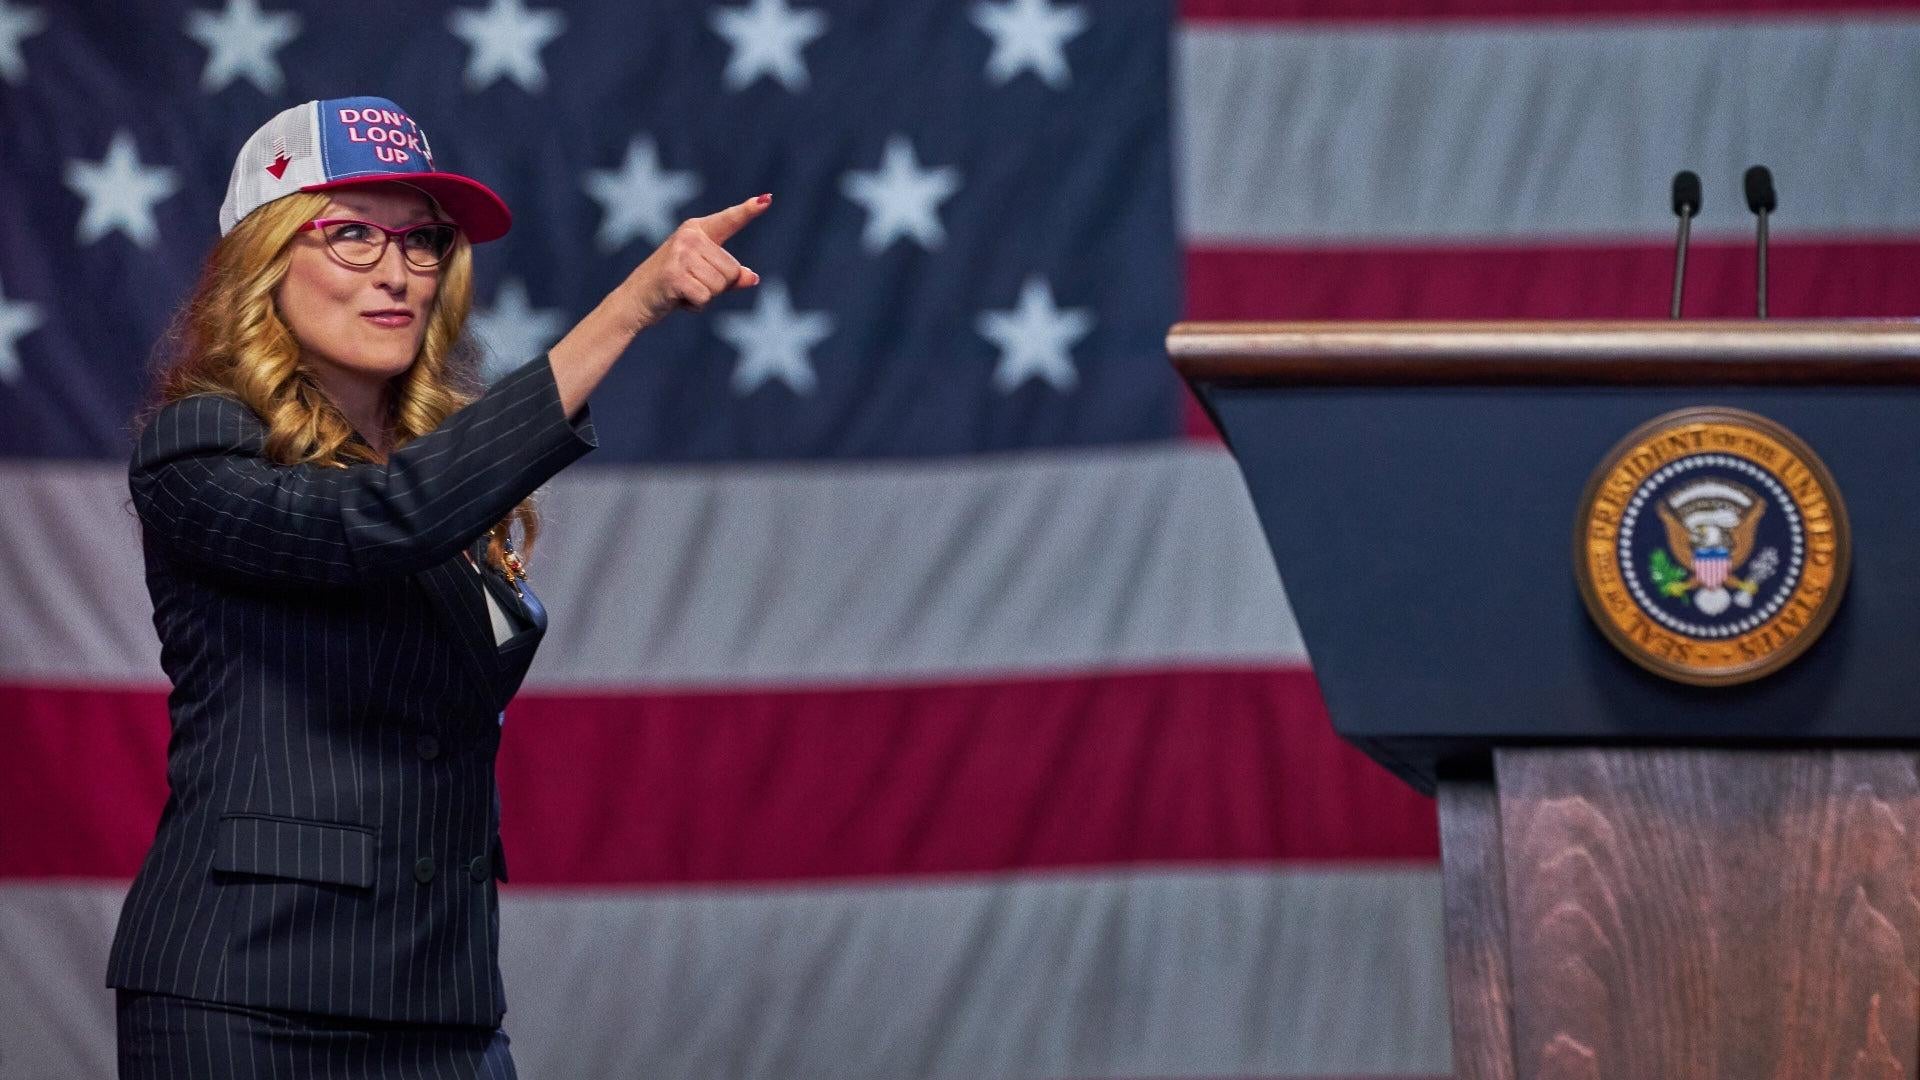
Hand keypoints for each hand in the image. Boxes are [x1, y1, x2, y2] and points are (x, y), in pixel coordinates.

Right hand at [620, 194, 769, 329]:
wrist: (634, 300)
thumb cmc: (671, 287)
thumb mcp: (702, 277)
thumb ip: (729, 277)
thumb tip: (753, 278)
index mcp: (696, 231)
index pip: (728, 220)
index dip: (748, 211)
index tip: (767, 199)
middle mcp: (689, 236)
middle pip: (732, 270)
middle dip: (717, 287)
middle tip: (691, 284)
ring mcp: (681, 253)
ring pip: (720, 285)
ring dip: (706, 296)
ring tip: (683, 290)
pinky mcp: (675, 274)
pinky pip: (706, 297)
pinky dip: (696, 305)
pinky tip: (678, 299)